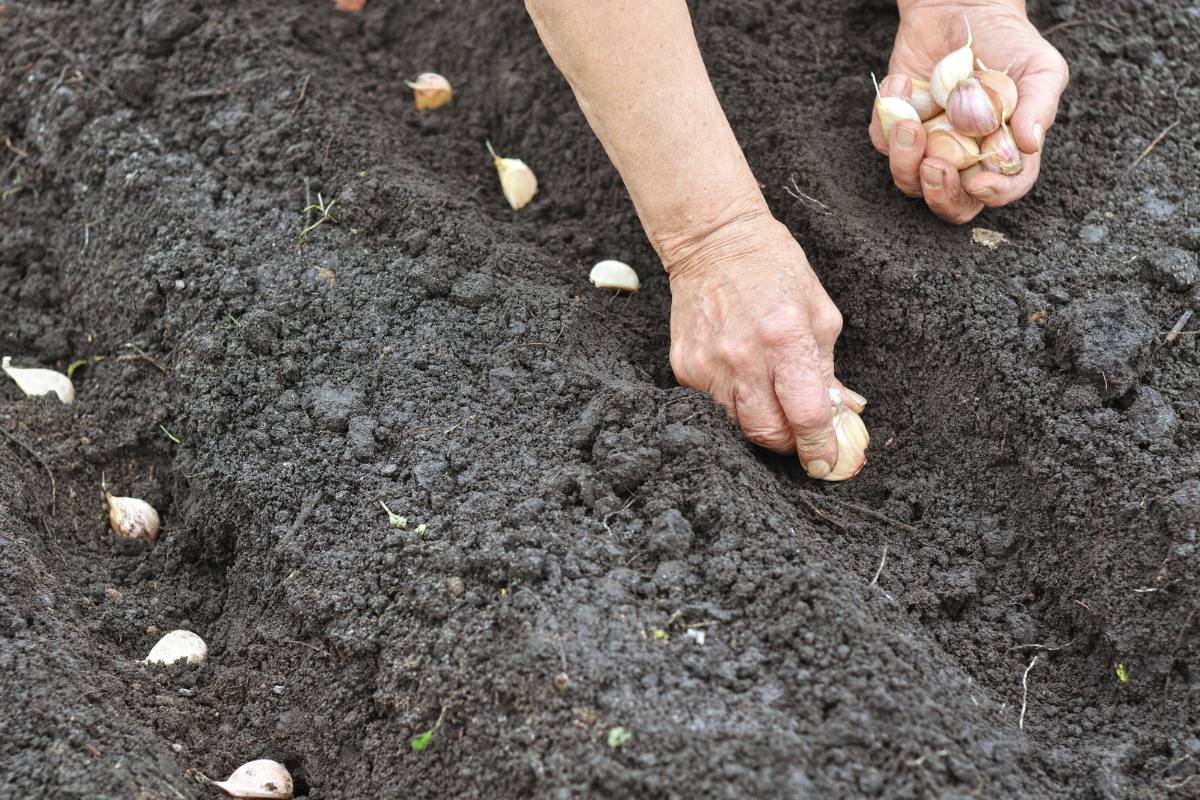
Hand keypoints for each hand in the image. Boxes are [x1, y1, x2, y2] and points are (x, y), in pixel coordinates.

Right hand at [664, 210, 865, 478]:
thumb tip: (844, 413)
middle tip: (802, 436)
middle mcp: (743, 358)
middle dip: (790, 443)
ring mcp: (707, 365)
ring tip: (773, 402)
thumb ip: (829, 369)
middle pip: (767, 433)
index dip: (820, 446)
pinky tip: (744, 380)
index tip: (826, 461)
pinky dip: (734, 405)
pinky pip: (713, 408)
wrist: (713, 242)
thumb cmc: (774, 269)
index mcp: (785, 339)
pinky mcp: (684, 368)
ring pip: (738, 426)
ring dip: (762, 424)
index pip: (806, 414)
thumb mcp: (819, 313)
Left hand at [868, 0, 1068, 222]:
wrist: (965, 7)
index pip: (1003, 188)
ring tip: (907, 123)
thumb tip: (1030, 144)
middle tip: (935, 167)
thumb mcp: (1040, 68)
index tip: (979, 182)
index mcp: (1002, 153)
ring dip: (904, 160)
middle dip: (940, 195)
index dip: (994, 194)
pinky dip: (886, 115)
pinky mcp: (896, 127)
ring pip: (908, 180)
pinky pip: (881, 140)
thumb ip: (1039, 105)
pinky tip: (901, 82)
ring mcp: (928, 145)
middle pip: (950, 203)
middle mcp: (964, 158)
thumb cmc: (1010, 42)